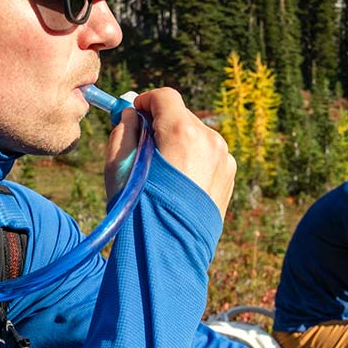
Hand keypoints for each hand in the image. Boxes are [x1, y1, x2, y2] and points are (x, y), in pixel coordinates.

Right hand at [105, 87, 235, 217]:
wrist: (168, 250)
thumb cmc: (136, 208)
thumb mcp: (118, 164)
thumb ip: (124, 129)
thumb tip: (131, 113)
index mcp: (181, 131)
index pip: (165, 97)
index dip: (145, 102)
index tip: (135, 114)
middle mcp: (209, 140)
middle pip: (182, 116)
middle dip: (163, 125)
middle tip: (144, 147)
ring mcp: (223, 158)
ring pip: (196, 136)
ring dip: (179, 144)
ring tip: (163, 174)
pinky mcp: (229, 176)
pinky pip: (208, 156)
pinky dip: (193, 161)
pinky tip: (179, 186)